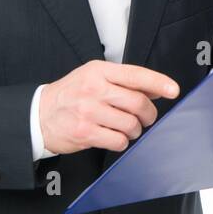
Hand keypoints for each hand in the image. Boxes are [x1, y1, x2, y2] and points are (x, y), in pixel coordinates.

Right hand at [39, 60, 178, 154]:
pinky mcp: (84, 132)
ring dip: (135, 130)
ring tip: (127, 129)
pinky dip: (122, 142)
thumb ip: (121, 82)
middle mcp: (93, 89)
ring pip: (130, 124)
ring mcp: (88, 111)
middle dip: (148, 114)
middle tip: (146, 118)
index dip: (158, 82)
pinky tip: (114, 137)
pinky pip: (118, 140)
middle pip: (138, 102)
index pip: (136, 74)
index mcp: (98, 71)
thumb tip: (154, 90)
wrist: (38, 115)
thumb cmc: (70, 95)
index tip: (173, 90)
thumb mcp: (93, 78)